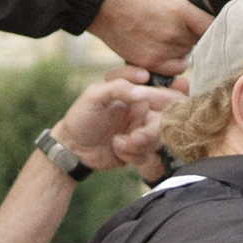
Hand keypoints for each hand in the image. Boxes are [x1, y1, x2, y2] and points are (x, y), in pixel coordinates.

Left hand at [52, 65, 173, 170]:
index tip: (158, 108)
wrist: (72, 148)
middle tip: (136, 138)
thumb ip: (118, 87)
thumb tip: (143, 92)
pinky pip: (148, 155)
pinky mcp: (139, 150)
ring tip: (117, 143)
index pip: (161, 92)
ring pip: (157, 140)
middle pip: (164, 120)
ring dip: (138, 145)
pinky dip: (132, 155)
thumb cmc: (81, 117)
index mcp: (134, 94)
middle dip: (151, 132)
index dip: (169, 97)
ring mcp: (141, 131)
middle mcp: (142, 112)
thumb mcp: (94, 96)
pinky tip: (116, 149)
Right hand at [86, 0, 212, 77]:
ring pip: (190, 53)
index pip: (214, 24)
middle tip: (188, 24)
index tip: (211, 18)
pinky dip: (176, 60)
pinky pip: (176, 67)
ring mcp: (163, 51)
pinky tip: (168, 47)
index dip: (217, 22)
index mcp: (180, 11)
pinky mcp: (151, 63)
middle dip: (199, 32)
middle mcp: (174, 34)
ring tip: (173, 33)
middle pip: (203, 40)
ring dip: (187, 45)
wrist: (100, 7)